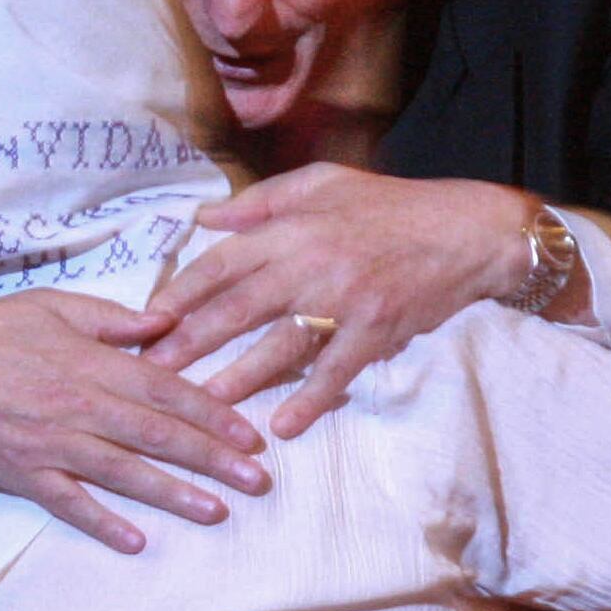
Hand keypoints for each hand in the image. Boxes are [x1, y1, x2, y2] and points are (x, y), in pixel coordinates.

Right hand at [0, 291, 268, 553]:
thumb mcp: (55, 306)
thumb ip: (114, 319)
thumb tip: (166, 323)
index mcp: (95, 363)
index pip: (169, 391)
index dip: (215, 414)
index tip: (252, 434)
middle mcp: (82, 405)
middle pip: (160, 436)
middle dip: (215, 459)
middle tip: (258, 481)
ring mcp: (52, 443)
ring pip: (125, 472)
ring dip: (174, 494)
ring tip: (216, 512)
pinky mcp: (22, 472)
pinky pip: (69, 502)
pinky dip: (103, 523)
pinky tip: (136, 542)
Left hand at [141, 167, 527, 437]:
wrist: (466, 229)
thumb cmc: (390, 205)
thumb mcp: (321, 183)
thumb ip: (260, 202)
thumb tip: (203, 219)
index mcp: (291, 227)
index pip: (220, 263)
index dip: (179, 294)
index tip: (145, 323)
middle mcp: (311, 263)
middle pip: (237, 308)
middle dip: (189, 343)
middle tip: (151, 375)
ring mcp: (344, 299)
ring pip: (280, 343)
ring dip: (238, 378)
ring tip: (200, 407)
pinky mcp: (378, 329)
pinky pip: (337, 369)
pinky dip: (311, 399)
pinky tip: (283, 427)